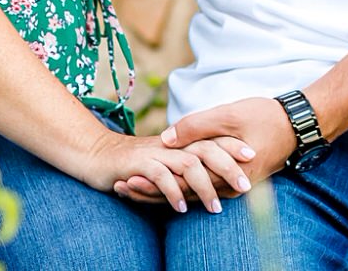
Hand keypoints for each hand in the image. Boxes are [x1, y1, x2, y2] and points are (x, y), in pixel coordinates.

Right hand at [84, 132, 244, 214]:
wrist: (95, 155)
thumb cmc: (133, 164)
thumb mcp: (162, 163)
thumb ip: (184, 167)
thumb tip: (213, 178)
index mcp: (179, 142)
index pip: (211, 139)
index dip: (232, 146)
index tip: (253, 157)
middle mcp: (170, 145)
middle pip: (206, 149)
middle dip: (228, 166)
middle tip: (246, 187)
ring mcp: (154, 153)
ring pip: (187, 163)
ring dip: (204, 186)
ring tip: (217, 207)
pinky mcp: (137, 164)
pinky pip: (160, 176)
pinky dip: (173, 192)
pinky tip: (182, 208)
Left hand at [117, 98, 295, 204]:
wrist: (297, 125)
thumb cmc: (264, 116)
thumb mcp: (228, 116)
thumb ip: (196, 127)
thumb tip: (166, 139)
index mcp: (225, 173)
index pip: (181, 185)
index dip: (152, 184)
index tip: (126, 179)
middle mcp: (229, 186)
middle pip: (183, 195)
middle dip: (151, 192)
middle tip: (121, 187)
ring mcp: (232, 185)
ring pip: (191, 194)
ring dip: (162, 191)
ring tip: (133, 189)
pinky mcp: (234, 180)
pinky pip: (202, 188)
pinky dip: (180, 187)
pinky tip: (163, 183)